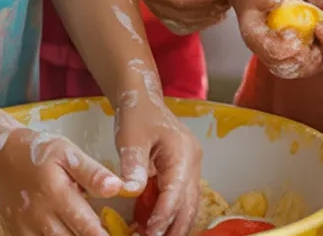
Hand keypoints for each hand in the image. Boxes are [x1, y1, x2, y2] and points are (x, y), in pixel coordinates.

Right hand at [0, 127, 121, 235]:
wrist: (1, 157)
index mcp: (57, 195)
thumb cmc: (39, 152)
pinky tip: (63, 232)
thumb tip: (117, 188)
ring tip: (83, 233)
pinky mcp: (15, 232)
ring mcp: (25, 228)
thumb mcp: (67, 153)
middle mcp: (40, 216)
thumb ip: (92, 173)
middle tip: (102, 234)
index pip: (85, 226)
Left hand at [112, 74, 201, 235]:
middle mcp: (192, 162)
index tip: (149, 232)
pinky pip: (182, 198)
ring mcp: (190, 167)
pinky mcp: (183, 172)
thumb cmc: (137, 115)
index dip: (163, 214)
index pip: (176, 192)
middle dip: (174, 227)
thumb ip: (133, 165)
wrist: (142, 100)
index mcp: (183, 153)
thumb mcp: (130, 138)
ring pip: (189, 204)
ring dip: (175, 224)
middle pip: (189, 203)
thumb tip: (130, 191)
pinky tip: (157, 226)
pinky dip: (171, 213)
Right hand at [235, 0, 322, 79]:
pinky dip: (312, 63)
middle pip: (280, 66)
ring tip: (322, 51)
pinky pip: (298, 68)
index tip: (298, 35)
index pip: (266, 47)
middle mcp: (260, 48)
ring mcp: (271, 55)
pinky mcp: (283, 57)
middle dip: (302, 60)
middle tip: (318, 49)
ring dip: (309, 65)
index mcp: (252, 31)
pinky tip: (322, 50)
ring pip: (290, 71)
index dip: (284, 46)